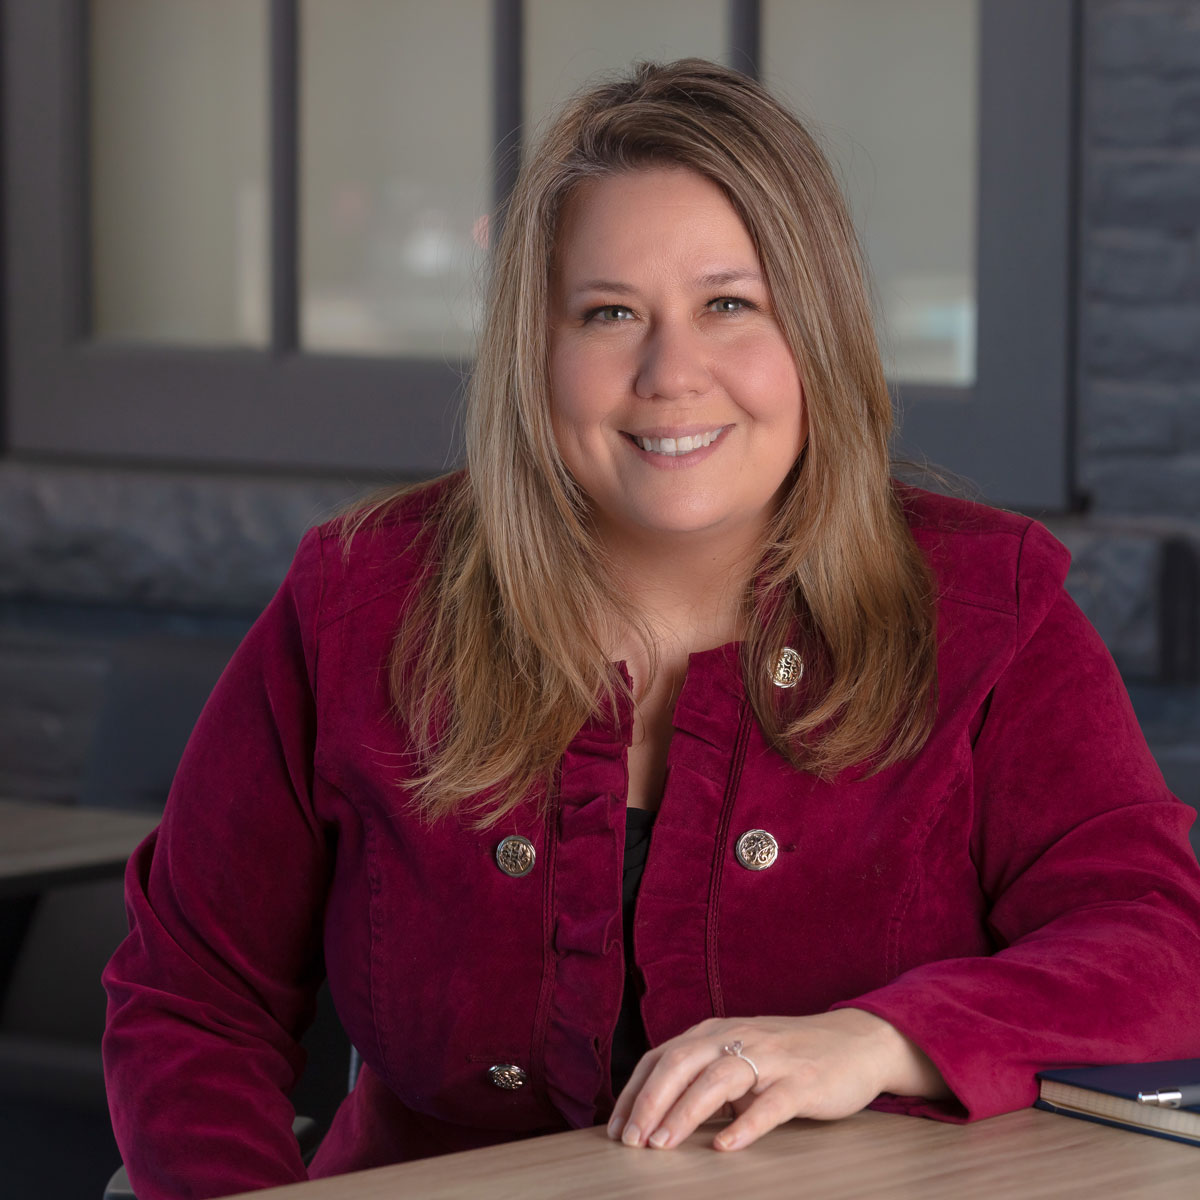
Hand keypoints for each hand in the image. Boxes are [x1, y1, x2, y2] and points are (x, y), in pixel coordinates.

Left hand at [607, 1008, 946, 1151]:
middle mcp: (737, 1038)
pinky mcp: (803, 1081)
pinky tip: (726, 1146)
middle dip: (650, 1102)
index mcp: (715, 1034)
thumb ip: (704, 1078)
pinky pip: (770, 1104)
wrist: (856, 1042)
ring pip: (718, 1080)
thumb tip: (656, 1116)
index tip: (616, 1128)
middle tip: (631, 1141)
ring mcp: (771, 1058)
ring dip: (685, 1112)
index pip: (661, 1057)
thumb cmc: (789, 1057)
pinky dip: (746, 1125)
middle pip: (681, 1063)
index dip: (635, 1091)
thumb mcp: (739, 1059)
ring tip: (663, 1144)